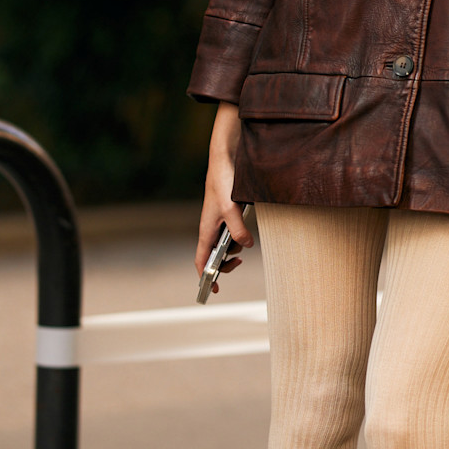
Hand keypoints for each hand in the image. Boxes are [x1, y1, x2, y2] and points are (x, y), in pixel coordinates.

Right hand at [195, 103, 253, 283]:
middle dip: (226, 263)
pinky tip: (248, 229)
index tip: (214, 289)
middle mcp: (212, 228)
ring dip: (236, 247)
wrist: (226, 159)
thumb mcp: (231, 209)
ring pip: (228, 243)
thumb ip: (238, 229)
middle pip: (215, 255)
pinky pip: (235, 231)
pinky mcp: (231, 213)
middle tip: (239, 262)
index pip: (200, 260)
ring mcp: (221, 221)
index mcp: (206, 230)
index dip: (205, 276)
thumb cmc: (222, 182)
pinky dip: (242, 235)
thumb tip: (246, 246)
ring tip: (244, 241)